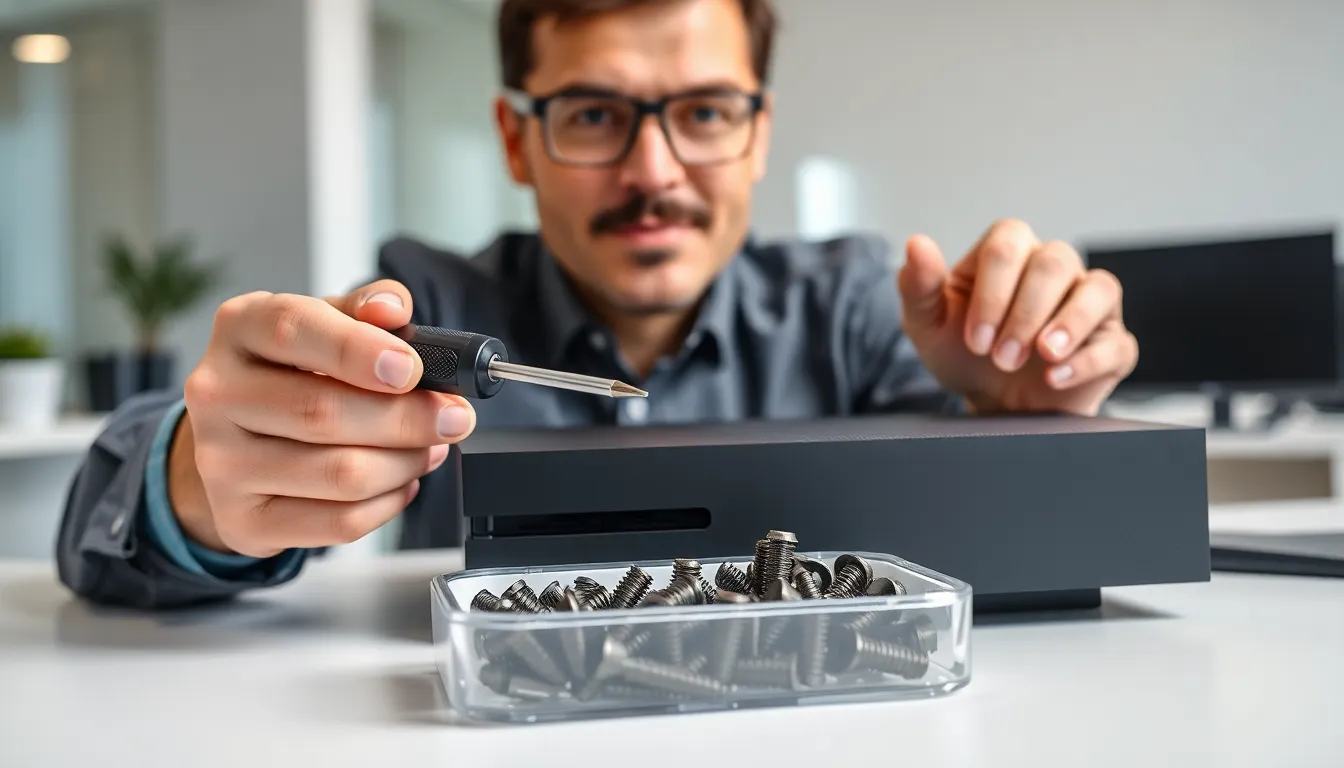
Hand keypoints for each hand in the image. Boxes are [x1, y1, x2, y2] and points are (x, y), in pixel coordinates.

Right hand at [171, 280, 476, 557]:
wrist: (234, 443)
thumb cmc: (289, 374)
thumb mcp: (321, 325)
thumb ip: (362, 310)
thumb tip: (393, 309)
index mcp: (239, 329)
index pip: (292, 330)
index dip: (358, 350)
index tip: (411, 369)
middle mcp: (217, 394)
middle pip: (323, 413)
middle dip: (407, 419)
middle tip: (454, 418)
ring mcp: (222, 463)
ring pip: (340, 474)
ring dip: (405, 462)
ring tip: (428, 447)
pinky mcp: (243, 520)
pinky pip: (338, 523)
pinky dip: (388, 502)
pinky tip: (401, 481)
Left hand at [896, 219, 1136, 415]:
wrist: (989, 406)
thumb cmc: (963, 356)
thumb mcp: (927, 326)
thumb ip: (918, 286)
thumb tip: (917, 244)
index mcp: (1007, 256)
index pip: (1008, 243)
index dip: (993, 290)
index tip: (975, 339)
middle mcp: (1053, 270)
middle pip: (1054, 261)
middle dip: (1024, 314)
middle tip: (1001, 357)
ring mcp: (1089, 305)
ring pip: (1099, 288)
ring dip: (1068, 323)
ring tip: (1042, 355)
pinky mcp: (1111, 345)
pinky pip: (1116, 342)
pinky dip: (1087, 360)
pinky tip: (1055, 377)